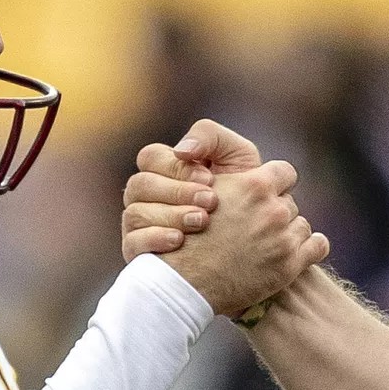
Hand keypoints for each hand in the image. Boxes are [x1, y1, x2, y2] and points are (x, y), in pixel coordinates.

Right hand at [121, 119, 265, 260]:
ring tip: (202, 222)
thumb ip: (211, 137)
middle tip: (212, 202)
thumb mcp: (238, 156)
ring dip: (171, 214)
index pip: (150, 157)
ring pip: (135, 213)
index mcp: (164, 169)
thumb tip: (181, 151)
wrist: (255, 241)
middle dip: (177, 192)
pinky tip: (179, 240)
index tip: (211, 179)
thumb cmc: (247, 193)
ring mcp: (141, 224)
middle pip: (140, 185)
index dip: (176, 167)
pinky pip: (132, 243)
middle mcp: (148, 195)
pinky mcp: (141, 252)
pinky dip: (155, 238)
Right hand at [153, 157, 328, 314]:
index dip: (275, 183)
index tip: (266, 194)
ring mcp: (284, 237)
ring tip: (266, 245)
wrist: (185, 282)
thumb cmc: (187, 236)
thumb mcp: (202, 192)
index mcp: (254, 184)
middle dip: (276, 211)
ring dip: (288, 232)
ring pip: (301, 224)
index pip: (284, 171)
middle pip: (290, 202)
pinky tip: (294, 253)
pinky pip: (318, 245)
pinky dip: (310, 248)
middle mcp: (273, 208)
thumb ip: (229, 178)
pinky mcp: (290, 264)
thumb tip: (245, 171)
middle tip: (256, 227)